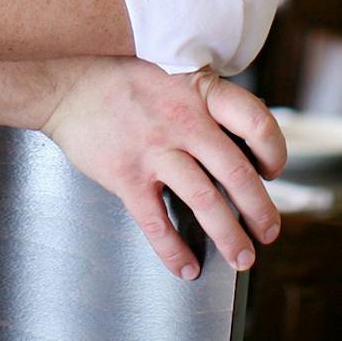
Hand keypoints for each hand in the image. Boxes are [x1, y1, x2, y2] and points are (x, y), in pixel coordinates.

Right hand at [40, 56, 286, 280]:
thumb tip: (240, 139)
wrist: (68, 88)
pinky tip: (187, 267)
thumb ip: (205, 102)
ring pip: (204, 201)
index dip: (273, 151)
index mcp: (200, 92)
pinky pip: (156, 222)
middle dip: (259, 211)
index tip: (271, 171)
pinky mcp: (126, 175)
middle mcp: (183, 120)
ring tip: (242, 258)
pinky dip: (174, 251)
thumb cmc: (125, 83)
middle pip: (236, 172)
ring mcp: (154, 149)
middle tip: (269, 232)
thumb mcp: (174, 73)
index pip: (255, 121)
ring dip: (229, 236)